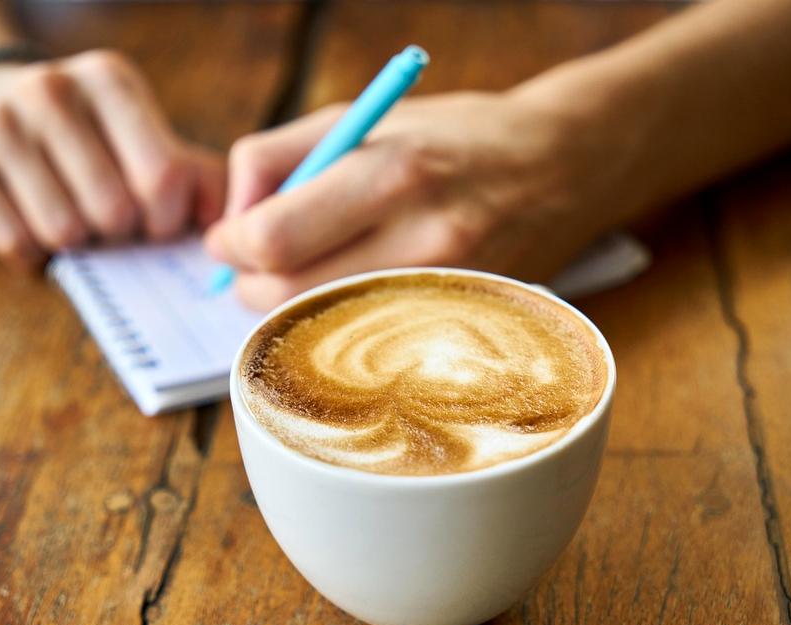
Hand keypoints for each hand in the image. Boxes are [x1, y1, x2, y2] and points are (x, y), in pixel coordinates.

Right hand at [0, 50, 224, 268]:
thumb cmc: (82, 133)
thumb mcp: (138, 132)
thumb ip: (193, 175)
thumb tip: (230, 229)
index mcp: (110, 82)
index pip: (163, 178)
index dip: (166, 221)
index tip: (156, 223)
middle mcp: (52, 91)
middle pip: (114, 211)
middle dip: (120, 235)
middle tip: (109, 224)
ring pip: (63, 232)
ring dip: (76, 245)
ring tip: (71, 218)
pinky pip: (14, 242)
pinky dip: (33, 254)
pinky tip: (31, 225)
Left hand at [205, 90, 635, 309]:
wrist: (562, 168)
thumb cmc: (454, 135)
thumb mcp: (362, 116)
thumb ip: (277, 158)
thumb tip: (230, 220)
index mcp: (392, 173)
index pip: (276, 238)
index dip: (233, 243)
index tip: (228, 237)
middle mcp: (422, 241)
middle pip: (289, 297)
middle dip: (249, 284)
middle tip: (251, 263)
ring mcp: (443, 292)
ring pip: (322, 329)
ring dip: (288, 307)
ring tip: (301, 270)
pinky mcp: (455, 323)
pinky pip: (367, 342)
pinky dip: (334, 322)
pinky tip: (343, 292)